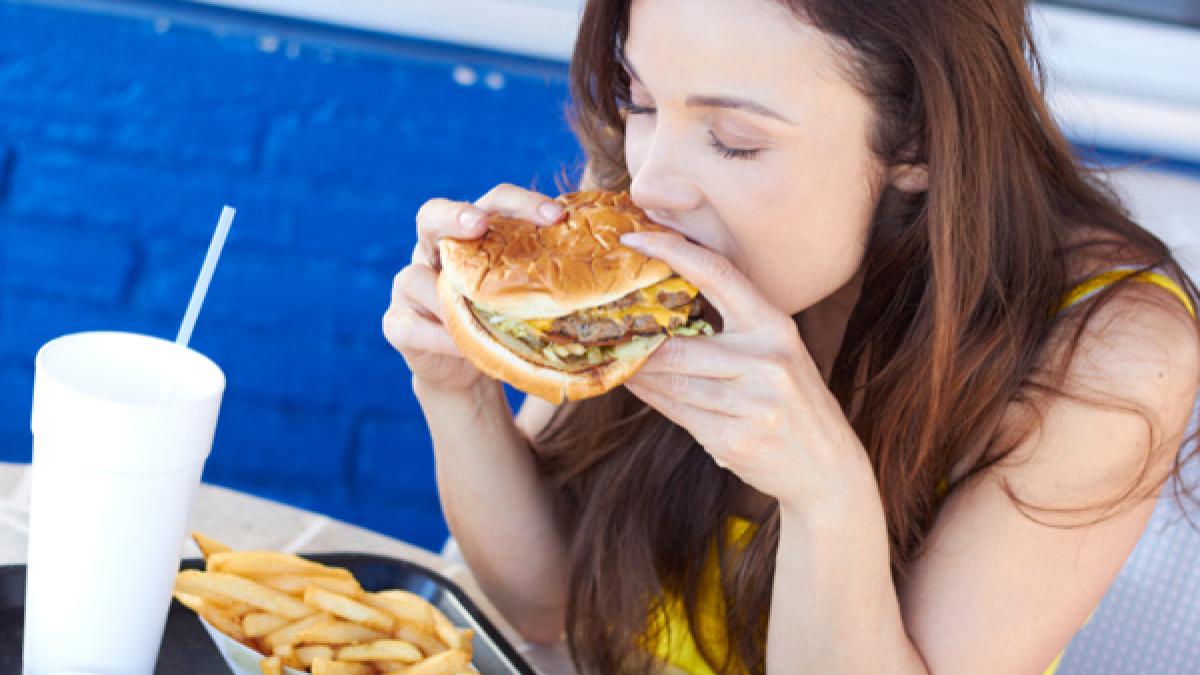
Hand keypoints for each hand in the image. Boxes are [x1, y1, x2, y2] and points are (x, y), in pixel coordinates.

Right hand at [383, 184, 566, 394]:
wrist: (466, 370)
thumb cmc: (504, 323)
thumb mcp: (528, 298)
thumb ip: (553, 278)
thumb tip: (623, 265)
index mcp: (472, 236)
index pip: (492, 203)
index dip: (520, 203)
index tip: (556, 216)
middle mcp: (434, 250)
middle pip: (431, 215)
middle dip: (453, 216)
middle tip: (477, 224)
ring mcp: (409, 286)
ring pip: (414, 278)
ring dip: (447, 296)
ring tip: (478, 315)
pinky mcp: (397, 325)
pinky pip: (411, 326)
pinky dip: (439, 337)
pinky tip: (463, 347)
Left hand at [620, 231, 866, 508]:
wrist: (827, 468)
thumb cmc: (792, 403)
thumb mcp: (776, 354)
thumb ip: (732, 330)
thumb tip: (663, 310)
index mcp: (776, 327)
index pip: (719, 274)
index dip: (673, 251)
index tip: (634, 237)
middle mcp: (767, 361)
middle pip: (679, 344)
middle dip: (638, 340)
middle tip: (605, 324)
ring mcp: (752, 404)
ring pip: (672, 382)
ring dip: (637, 372)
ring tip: (614, 358)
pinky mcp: (734, 439)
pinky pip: (677, 412)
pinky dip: (651, 398)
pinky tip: (635, 385)